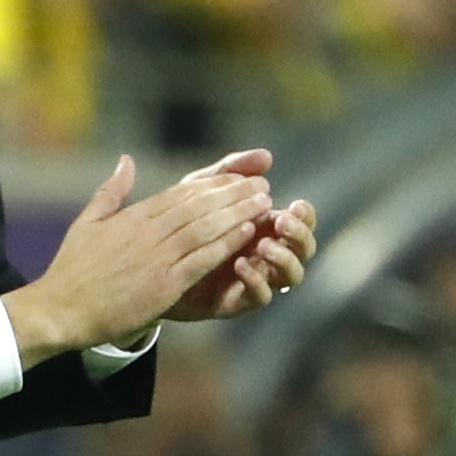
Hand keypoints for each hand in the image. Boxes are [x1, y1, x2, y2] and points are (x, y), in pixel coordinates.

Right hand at [5, 154, 269, 359]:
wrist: (60, 309)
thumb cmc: (72, 270)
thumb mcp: (87, 222)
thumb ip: (111, 191)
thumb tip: (126, 160)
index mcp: (133, 217)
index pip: (180, 193)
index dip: (213, 185)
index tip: (237, 178)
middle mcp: (148, 233)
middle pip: (199, 206)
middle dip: (233, 194)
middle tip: (262, 186)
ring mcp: (157, 258)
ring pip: (205, 228)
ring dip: (237, 214)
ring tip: (263, 204)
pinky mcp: (163, 284)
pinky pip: (201, 259)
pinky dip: (226, 244)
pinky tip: (247, 235)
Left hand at [169, 151, 317, 320]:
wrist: (150, 263)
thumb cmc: (182, 223)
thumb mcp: (203, 190)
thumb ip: (233, 172)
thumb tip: (267, 155)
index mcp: (267, 227)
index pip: (302, 221)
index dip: (305, 215)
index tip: (295, 204)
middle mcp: (268, 254)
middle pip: (305, 249)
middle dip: (299, 234)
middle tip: (281, 221)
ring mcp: (257, 278)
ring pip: (291, 276)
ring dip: (283, 258)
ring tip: (263, 244)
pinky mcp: (239, 300)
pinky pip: (261, 297)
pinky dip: (256, 280)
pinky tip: (240, 263)